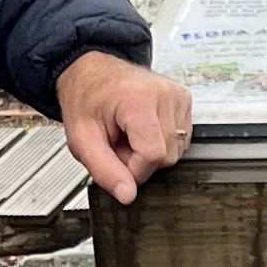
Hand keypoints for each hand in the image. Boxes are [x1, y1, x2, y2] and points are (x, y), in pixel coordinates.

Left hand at [56, 49, 195, 202]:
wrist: (91, 71)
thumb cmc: (85, 98)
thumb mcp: (82, 139)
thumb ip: (104, 170)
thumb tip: (128, 195)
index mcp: (138, 99)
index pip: (153, 155)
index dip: (134, 168)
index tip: (116, 157)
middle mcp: (165, 93)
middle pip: (167, 155)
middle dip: (141, 159)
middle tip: (119, 142)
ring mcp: (178, 95)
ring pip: (177, 150)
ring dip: (151, 151)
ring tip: (130, 133)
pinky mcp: (184, 100)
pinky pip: (180, 139)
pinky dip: (161, 141)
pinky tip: (143, 129)